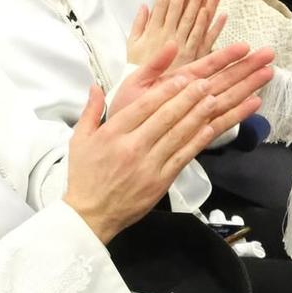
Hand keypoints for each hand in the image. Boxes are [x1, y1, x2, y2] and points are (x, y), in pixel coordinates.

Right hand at [63, 43, 271, 241]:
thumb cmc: (84, 175)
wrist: (91, 213)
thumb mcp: (79, 140)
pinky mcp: (160, 181)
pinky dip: (197, 142)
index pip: (143, 107)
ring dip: (197, 115)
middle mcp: (132, 147)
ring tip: (212, 99)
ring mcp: (148, 165)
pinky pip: (183, 157)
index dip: (165, 92)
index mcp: (113, 134)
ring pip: (178, 135)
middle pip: (165, 117)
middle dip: (187, 98)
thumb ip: (89, 111)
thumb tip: (95, 85)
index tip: (181, 78)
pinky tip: (209, 128)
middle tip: (204, 82)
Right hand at [125, 0, 223, 70]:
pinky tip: (222, 13)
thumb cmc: (138, 70)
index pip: (163, 5)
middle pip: (181, 8)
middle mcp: (170, 37)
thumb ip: (138, 25)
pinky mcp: (195, 57)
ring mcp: (185, 47)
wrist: (148, 96)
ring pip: (196, 19)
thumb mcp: (131, 47)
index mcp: (153, 32)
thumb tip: (144, 6)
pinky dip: (215, 27)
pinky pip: (207, 40)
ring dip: (204, 0)